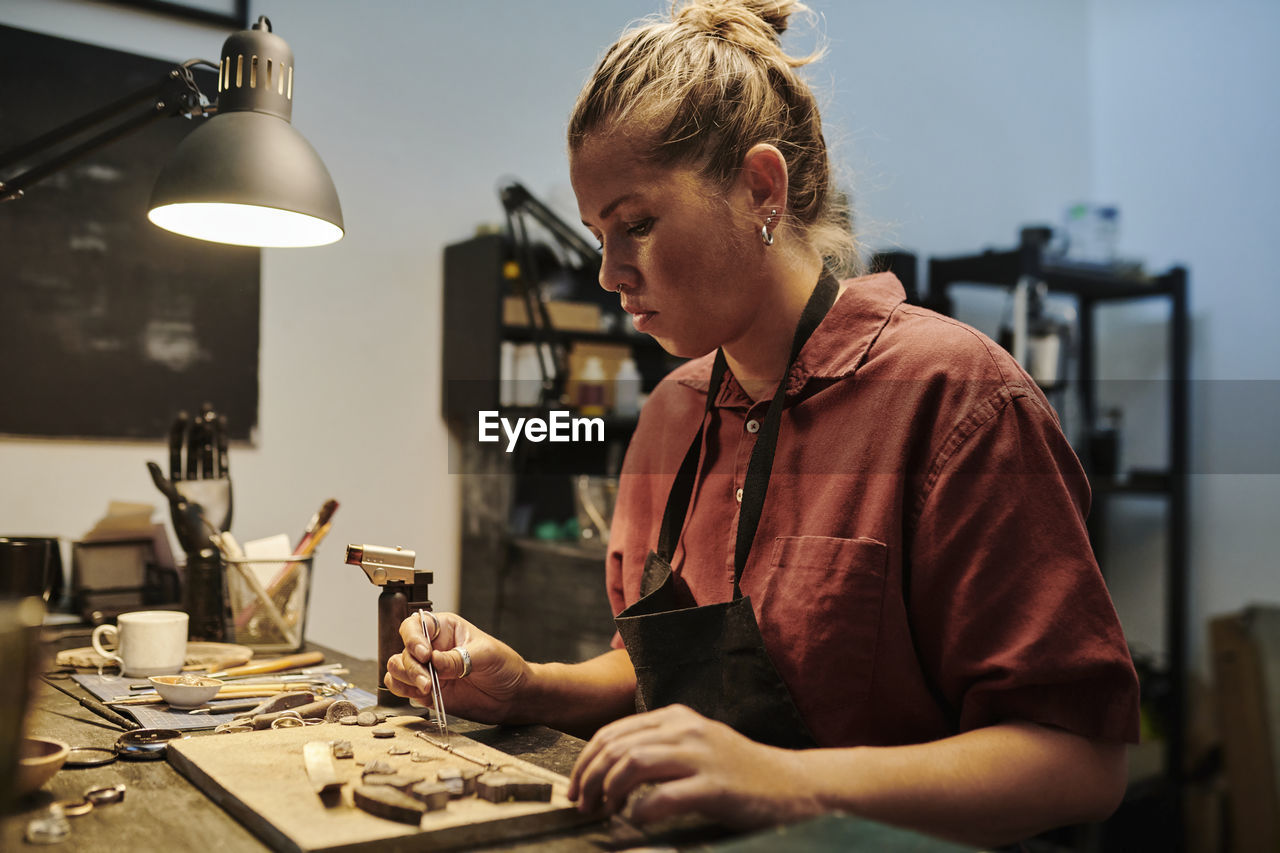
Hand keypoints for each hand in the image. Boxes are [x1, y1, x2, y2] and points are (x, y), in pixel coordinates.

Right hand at [383, 611, 531, 724]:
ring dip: (405, 679)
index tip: (424, 654)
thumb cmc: (504, 667)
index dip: (414, 638)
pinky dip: (403, 691)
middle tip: (429, 682)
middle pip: (404, 650)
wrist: (512, 696)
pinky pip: (401, 688)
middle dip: (412, 667)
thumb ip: (459, 658)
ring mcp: (427, 670)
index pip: (416, 626)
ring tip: (428, 689)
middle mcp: (432, 648)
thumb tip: (434, 661)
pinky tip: (419, 694)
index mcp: (446, 629)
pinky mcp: (425, 691)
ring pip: (397, 668)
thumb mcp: (487, 656)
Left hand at [568, 704, 812, 828]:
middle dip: (589, 779)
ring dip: (608, 791)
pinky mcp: (717, 786)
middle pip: (616, 747)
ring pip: (633, 764)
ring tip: (604, 812)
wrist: (795, 785)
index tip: (576, 788)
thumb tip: (608, 771)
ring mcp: (703, 756)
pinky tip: (638, 820)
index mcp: (676, 717)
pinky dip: (643, 810)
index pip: (613, 732)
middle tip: (582, 806)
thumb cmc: (741, 771)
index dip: (585, 762)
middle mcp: (686, 729)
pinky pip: (665, 796)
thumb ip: (658, 749)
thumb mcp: (696, 746)